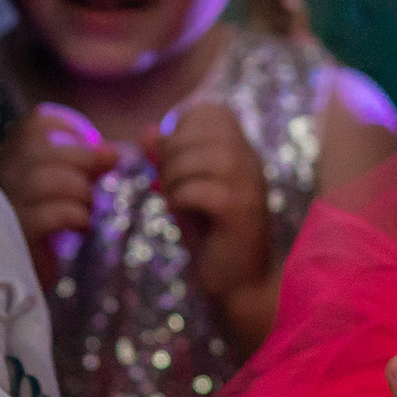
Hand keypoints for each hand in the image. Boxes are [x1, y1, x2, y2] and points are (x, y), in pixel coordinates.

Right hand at [0, 104, 118, 292]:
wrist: (26, 272)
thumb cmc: (53, 219)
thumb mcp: (72, 181)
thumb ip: (91, 161)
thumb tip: (114, 152)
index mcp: (16, 152)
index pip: (39, 120)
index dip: (74, 130)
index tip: (92, 150)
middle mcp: (4, 172)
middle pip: (41, 145)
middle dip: (83, 159)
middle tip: (95, 181)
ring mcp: (6, 203)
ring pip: (45, 180)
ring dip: (80, 191)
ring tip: (87, 207)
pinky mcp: (17, 235)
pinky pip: (49, 216)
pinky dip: (76, 217)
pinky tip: (80, 227)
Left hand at [153, 102, 272, 309]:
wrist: (239, 284)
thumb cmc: (211, 236)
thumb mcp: (183, 190)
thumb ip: (167, 160)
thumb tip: (146, 131)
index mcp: (241, 151)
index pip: (212, 112)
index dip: (182, 129)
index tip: (175, 161)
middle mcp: (250, 161)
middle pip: (201, 131)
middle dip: (172, 155)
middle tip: (169, 186)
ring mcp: (249, 184)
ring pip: (199, 158)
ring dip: (175, 179)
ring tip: (176, 201)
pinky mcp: (240, 210)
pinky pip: (198, 189)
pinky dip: (181, 200)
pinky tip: (186, 217)